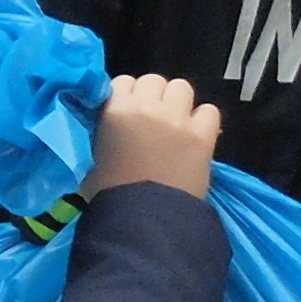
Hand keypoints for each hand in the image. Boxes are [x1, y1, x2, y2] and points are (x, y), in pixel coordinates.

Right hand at [84, 74, 220, 200]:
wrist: (142, 221)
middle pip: (154, 80)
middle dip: (153, 97)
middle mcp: (147, 107)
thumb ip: (101, 133)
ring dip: (178, 103)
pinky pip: (209, 111)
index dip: (126, 97)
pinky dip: (203, 121)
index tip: (127, 115)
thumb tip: (110, 127)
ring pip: (182, 88)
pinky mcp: (203, 136)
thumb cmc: (108, 195)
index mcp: (115, 110)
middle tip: (152, 121)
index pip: (123, 82)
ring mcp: (177, 119)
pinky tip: (196, 137)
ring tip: (175, 126)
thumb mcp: (91, 158)